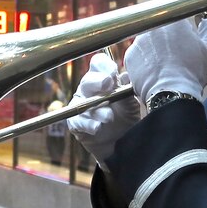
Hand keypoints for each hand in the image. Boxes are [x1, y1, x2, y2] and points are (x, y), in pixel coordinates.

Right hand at [66, 52, 140, 166]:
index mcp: (102, 79)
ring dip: (97, 109)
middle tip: (108, 84)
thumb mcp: (130, 103)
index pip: (98, 64)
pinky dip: (88, 124)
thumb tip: (127, 75)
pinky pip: (77, 121)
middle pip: (88, 80)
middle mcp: (89, 89)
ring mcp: (81, 106)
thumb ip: (127, 90)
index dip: (104, 66)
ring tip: (109, 117)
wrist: (121, 143)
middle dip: (98, 81)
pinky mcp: (76, 124)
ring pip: (84, 102)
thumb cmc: (125, 118)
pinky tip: (97, 128)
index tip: (113, 72)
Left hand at [125, 17, 206, 103]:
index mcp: (174, 21)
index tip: (185, 44)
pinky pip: (138, 57)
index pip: (178, 21)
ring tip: (164, 67)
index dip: (182, 34)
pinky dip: (144, 63)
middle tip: (175, 58)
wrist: (172, 93)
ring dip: (154, 52)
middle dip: (166, 42)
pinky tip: (154, 73)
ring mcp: (139, 41)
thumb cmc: (193, 72)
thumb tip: (204, 23)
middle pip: (161, 32)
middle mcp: (153, 27)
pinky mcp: (130, 56)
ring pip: (148, 44)